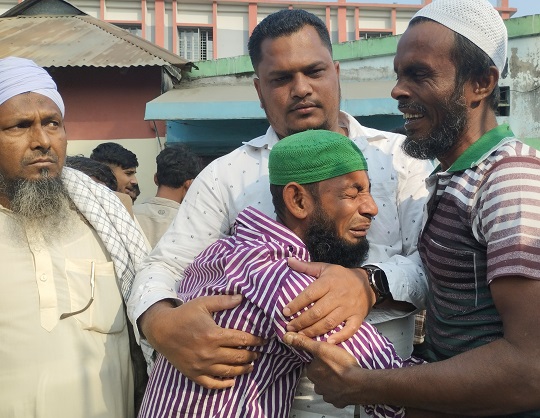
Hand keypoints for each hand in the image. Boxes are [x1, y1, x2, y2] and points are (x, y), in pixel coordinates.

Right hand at [140, 295, 265, 388]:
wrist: (161, 330)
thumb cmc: (184, 314)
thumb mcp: (203, 303)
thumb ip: (223, 301)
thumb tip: (242, 298)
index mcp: (213, 335)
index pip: (241, 339)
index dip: (255, 341)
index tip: (263, 341)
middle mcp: (209, 352)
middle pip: (238, 357)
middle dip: (251, 355)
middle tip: (258, 353)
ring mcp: (201, 365)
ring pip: (228, 372)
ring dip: (242, 370)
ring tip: (251, 366)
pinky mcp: (193, 374)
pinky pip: (212, 384)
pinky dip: (224, 384)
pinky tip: (232, 381)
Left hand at [283, 331, 361, 407]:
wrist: (359, 383)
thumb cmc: (340, 365)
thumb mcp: (321, 348)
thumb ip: (304, 342)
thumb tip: (287, 337)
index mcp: (311, 373)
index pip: (310, 365)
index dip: (318, 359)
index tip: (326, 356)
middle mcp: (317, 387)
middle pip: (318, 376)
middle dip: (324, 371)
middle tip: (335, 363)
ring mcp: (329, 396)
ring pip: (327, 386)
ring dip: (332, 381)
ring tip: (341, 373)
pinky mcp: (339, 402)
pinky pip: (337, 395)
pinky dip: (340, 389)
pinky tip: (346, 383)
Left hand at [284, 258, 373, 343]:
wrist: (368, 282)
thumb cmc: (342, 276)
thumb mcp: (325, 267)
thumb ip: (306, 266)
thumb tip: (289, 261)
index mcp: (329, 282)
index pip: (310, 294)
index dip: (296, 304)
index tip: (285, 312)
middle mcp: (338, 296)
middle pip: (317, 311)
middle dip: (301, 321)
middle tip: (289, 328)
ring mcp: (349, 308)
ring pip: (329, 322)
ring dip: (314, 331)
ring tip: (301, 336)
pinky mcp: (358, 317)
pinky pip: (350, 329)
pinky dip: (340, 337)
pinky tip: (327, 342)